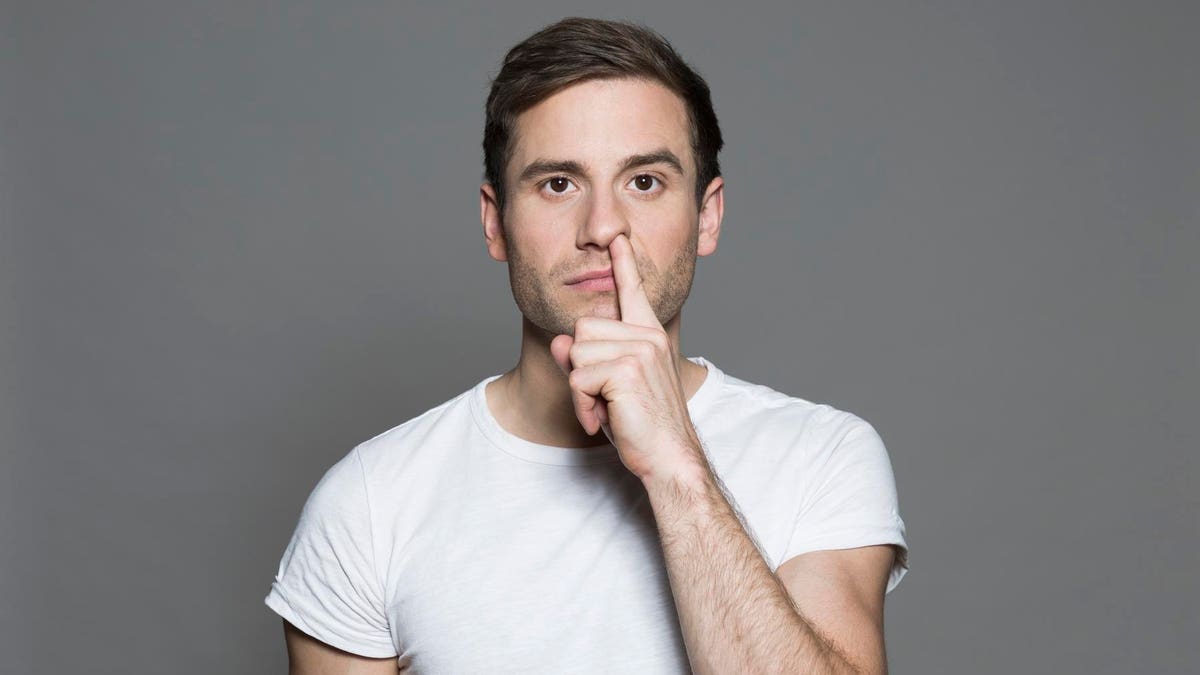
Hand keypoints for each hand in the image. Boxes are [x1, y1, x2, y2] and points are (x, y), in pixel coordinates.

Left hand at [550, 233, 701, 480]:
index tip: (618, 240)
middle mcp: (647, 336)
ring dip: (581, 390)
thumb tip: (560, 340)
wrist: (670, 457)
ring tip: (606, 409)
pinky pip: (578, 378)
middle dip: (581, 368)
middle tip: (603, 399)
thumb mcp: (608, 388)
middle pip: (582, 329)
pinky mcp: (626, 369)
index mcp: (649, 335)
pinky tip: (602, 419)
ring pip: (577, 353)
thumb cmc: (642, 426)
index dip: (623, 265)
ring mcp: (639, 350)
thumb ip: (585, 359)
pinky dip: (582, 405)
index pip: (633, 292)